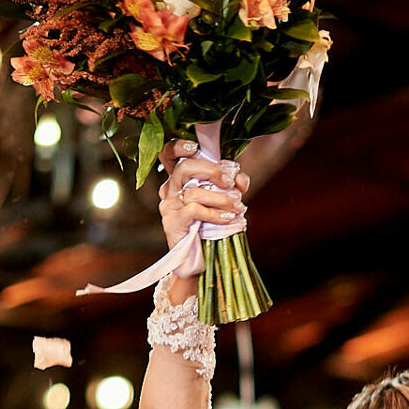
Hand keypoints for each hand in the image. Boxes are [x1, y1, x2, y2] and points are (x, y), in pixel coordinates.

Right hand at [156, 138, 249, 252]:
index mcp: (179, 180)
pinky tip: (229, 219)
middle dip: (210, 170)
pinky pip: (194, 210)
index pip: (169, 155)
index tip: (195, 148)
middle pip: (183, 168)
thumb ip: (232, 186)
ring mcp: (168, 206)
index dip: (179, 147)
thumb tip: (240, 179)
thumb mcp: (223, 201)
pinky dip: (215, 213)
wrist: (200, 261)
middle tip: (229, 182)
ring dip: (222, 198)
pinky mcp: (172, 222)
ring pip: (194, 192)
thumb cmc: (210, 228)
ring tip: (238, 208)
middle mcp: (170, 190)